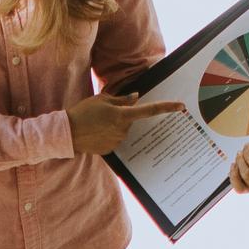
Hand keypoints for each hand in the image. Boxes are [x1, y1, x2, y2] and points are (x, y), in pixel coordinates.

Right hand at [64, 93, 186, 158]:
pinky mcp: (111, 150)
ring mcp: (117, 141)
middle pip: (131, 120)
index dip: (166, 107)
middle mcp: (123, 130)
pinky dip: (108, 135)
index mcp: (122, 115)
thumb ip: (122, 100)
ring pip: (123, 130)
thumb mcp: (102, 99)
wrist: (67, 133)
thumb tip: (135, 98)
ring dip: (115, 125)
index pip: (149, 110)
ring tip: (96, 123)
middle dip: (122, 115)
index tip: (181, 106)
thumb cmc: (83, 112)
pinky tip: (96, 133)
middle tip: (104, 113)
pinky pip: (115, 139)